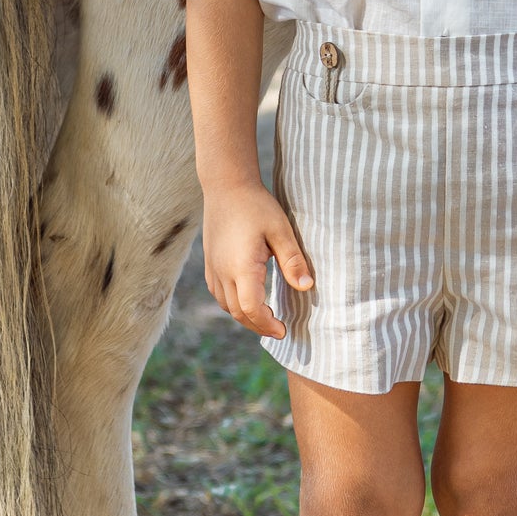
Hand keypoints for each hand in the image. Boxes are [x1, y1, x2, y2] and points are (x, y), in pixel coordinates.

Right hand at [202, 181, 313, 338]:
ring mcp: (212, 269)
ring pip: (226, 306)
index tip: (283, 330)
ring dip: (245, 316)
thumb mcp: (281, 230)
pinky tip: (247, 300)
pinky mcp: (209, 264)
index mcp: (241, 267)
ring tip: (265, 317)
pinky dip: (234, 305)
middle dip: (259, 325)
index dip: (267, 324)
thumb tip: (307, 287)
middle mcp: (222, 272)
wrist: (226, 186)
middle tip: (279, 329)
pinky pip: (219, 294)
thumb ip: (293, 261)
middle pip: (238, 313)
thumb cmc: (256, 205)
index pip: (251, 309)